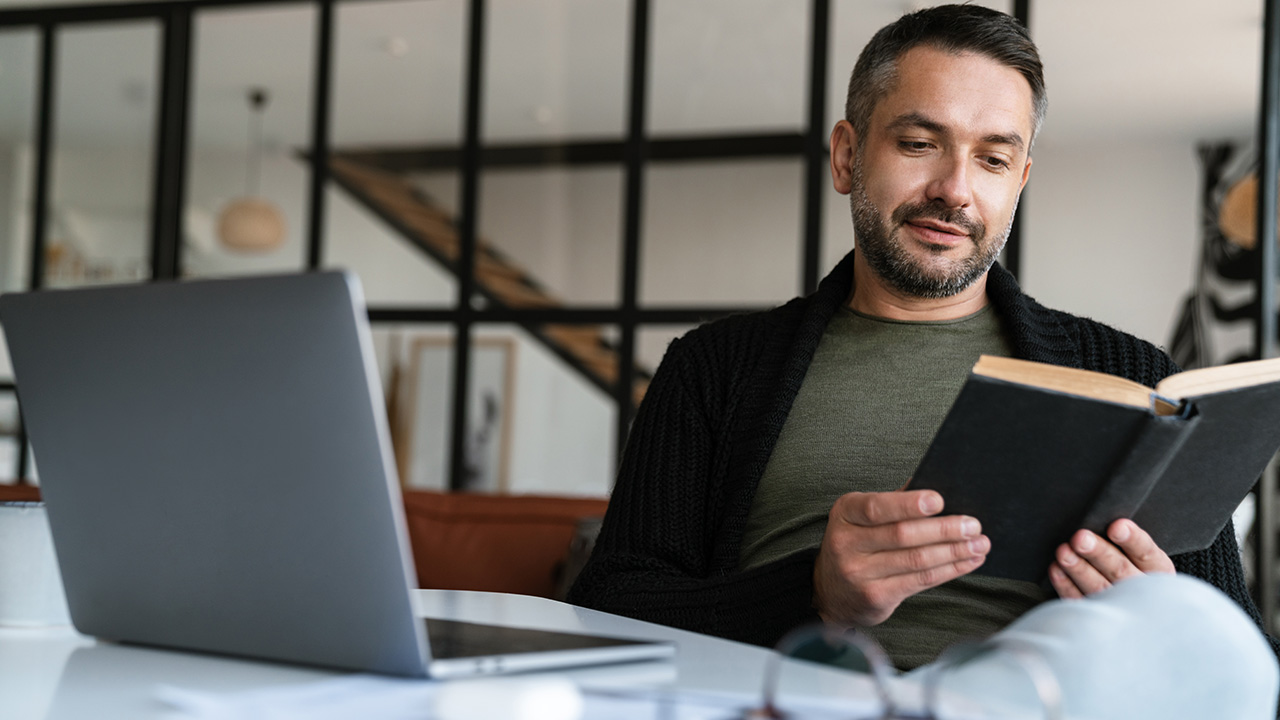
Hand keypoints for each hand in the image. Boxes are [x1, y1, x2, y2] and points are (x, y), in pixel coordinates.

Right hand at [813, 489, 988, 627]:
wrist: (830, 592)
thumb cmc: (856, 545)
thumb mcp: (861, 518)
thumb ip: (893, 502)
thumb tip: (933, 483)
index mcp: (845, 513)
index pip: (876, 508)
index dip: (909, 504)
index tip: (939, 500)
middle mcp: (846, 543)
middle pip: (902, 535)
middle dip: (943, 530)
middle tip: (973, 526)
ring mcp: (859, 573)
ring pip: (916, 560)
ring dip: (954, 552)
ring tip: (979, 544)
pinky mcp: (875, 597)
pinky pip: (921, 581)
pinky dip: (949, 570)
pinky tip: (967, 562)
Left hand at [1048, 519, 1174, 598]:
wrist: (1142, 605)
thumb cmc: (1138, 567)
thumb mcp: (1145, 555)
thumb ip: (1129, 539)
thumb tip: (1109, 519)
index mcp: (1158, 570)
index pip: (1147, 553)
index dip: (1132, 540)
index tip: (1116, 527)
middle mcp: (1141, 590)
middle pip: (1120, 570)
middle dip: (1099, 553)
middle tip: (1080, 538)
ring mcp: (1119, 606)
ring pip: (1099, 588)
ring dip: (1079, 569)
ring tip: (1064, 552)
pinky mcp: (1098, 614)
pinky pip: (1081, 601)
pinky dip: (1066, 586)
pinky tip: (1057, 570)